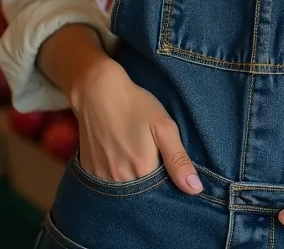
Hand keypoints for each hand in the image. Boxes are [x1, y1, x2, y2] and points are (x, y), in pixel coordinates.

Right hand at [69, 57, 203, 195]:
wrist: (98, 92)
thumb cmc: (135, 105)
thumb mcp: (163, 125)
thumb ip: (178, 159)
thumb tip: (194, 189)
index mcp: (142, 169)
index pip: (160, 190)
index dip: (165, 181)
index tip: (164, 163)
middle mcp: (119, 178)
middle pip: (140, 192)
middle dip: (147, 181)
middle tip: (147, 154)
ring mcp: (101, 176)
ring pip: (122, 189)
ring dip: (130, 178)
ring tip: (132, 153)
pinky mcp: (88, 170)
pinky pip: (105, 183)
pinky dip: (113, 175)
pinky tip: (117, 155)